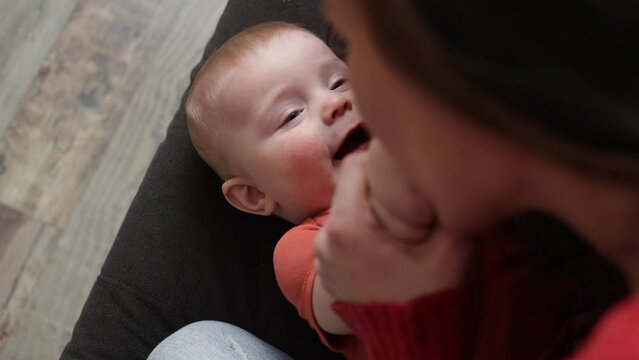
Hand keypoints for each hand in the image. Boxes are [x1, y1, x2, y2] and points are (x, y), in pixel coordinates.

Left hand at [315, 153, 471, 302]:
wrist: (410, 344)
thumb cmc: (428, 298)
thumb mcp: (451, 252)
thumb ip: (452, 210)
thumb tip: (452, 178)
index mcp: (348, 226)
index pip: (353, 165)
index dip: (378, 160)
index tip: (401, 168)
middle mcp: (325, 238)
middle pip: (347, 188)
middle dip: (373, 184)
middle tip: (402, 191)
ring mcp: (322, 257)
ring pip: (342, 210)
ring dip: (365, 206)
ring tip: (394, 216)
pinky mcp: (326, 271)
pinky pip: (338, 234)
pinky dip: (356, 229)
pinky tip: (381, 239)